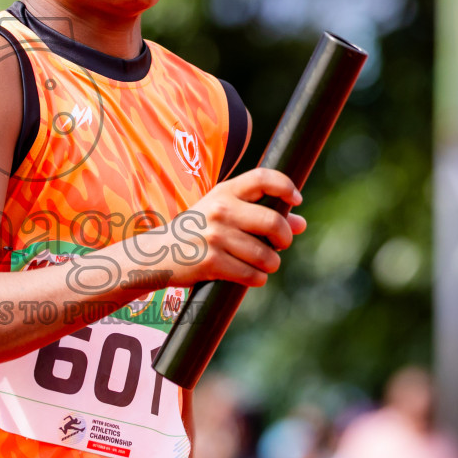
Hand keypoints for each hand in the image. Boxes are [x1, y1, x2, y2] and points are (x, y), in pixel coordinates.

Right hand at [156, 168, 306, 289]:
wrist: (158, 254)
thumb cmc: (198, 231)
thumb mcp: (224, 213)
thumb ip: (260, 214)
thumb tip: (300, 224)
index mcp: (224, 191)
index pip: (262, 178)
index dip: (286, 186)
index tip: (296, 199)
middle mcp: (220, 210)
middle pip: (272, 221)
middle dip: (285, 238)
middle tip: (281, 244)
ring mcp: (215, 236)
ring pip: (266, 255)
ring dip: (271, 263)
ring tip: (263, 263)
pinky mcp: (211, 262)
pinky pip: (251, 275)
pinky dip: (257, 278)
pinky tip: (250, 275)